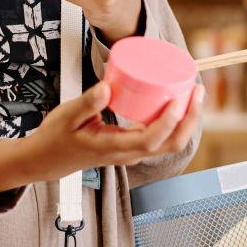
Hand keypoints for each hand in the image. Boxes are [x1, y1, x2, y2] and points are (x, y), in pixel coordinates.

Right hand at [0, 81, 204, 194]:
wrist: (47, 160)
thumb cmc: (56, 138)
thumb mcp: (66, 116)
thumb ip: (87, 103)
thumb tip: (108, 86)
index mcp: (113, 148)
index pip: (150, 140)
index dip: (169, 123)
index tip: (179, 101)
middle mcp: (128, 153)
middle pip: (171, 144)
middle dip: (190, 120)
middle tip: (198, 92)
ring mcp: (132, 152)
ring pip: (170, 143)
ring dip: (187, 121)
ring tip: (194, 94)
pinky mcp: (132, 146)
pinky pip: (162, 138)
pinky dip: (176, 122)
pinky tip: (178, 103)